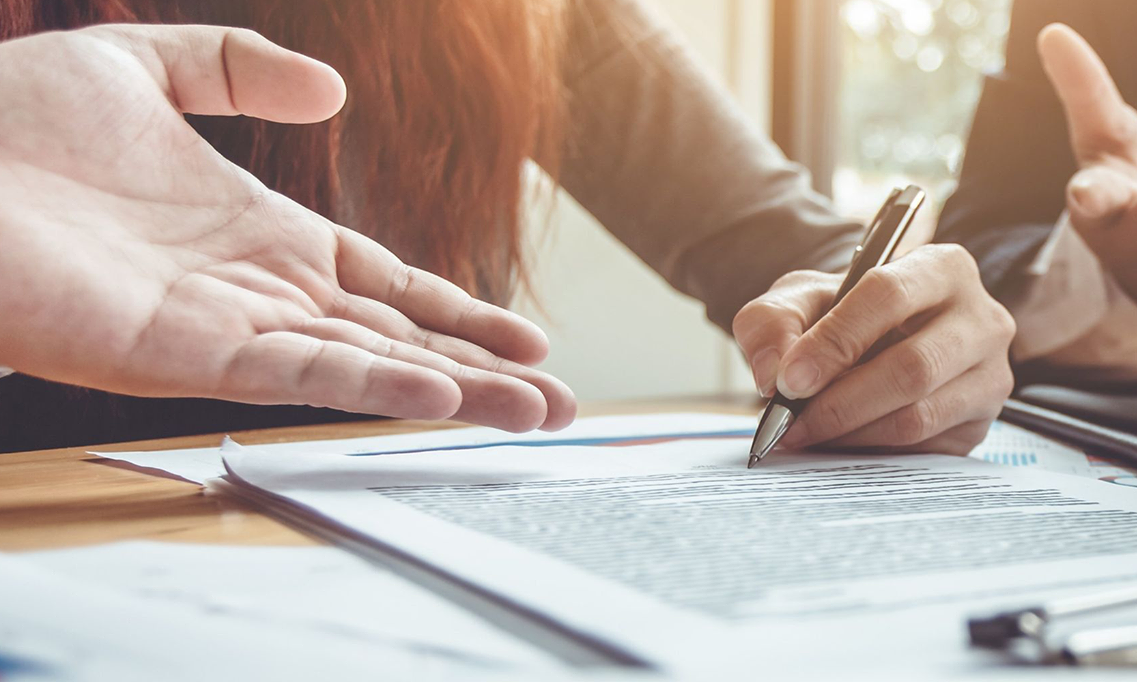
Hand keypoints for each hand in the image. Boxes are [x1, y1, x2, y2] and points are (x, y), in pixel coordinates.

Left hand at [0, 25, 574, 430]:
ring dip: (456, 393)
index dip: (457, 310)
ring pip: (367, 368)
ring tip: (536, 414)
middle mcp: (254, 292)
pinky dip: (370, 389)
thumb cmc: (0, 125)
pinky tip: (438, 399)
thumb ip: (235, 69)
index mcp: (255, 233)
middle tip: (563, 402)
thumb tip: (329, 91)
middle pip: (396, 339)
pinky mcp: (185, 355)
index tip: (526, 337)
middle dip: (484, 372)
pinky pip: (297, 377)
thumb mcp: (136, 67)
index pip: (382, 284)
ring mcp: (226, 328)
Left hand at [732, 245, 1015, 454]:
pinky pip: (924, 448)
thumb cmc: (847, 315)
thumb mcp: (803, 300)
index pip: (889, 295)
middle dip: (841, 402)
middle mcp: (982, 318)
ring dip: (852, 433)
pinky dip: (872, 451)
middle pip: (912, 366)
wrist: (883, 345)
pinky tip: (841, 444)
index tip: (790, 380)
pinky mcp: (982, 422)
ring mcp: (991, 374)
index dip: (835, 340)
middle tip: (791, 423)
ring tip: (807, 435)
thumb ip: (773, 321)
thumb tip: (774, 374)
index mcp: (942, 267)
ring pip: (919, 415)